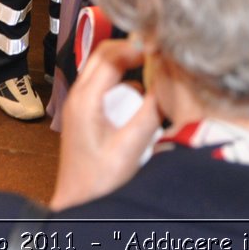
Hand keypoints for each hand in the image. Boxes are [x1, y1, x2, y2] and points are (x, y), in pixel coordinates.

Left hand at [50, 38, 161, 211]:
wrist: (78, 202)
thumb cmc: (99, 181)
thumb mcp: (130, 147)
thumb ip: (151, 113)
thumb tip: (170, 83)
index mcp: (85, 101)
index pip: (111, 55)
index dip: (138, 46)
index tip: (162, 49)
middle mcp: (78, 96)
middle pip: (104, 54)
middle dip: (133, 49)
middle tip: (159, 54)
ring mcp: (79, 103)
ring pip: (103, 66)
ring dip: (127, 63)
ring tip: (155, 69)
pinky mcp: (85, 111)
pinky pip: (104, 83)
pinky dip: (123, 79)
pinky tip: (141, 95)